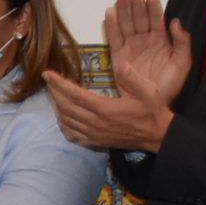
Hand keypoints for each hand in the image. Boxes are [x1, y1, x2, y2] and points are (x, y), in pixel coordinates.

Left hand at [44, 68, 174, 151]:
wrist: (158, 136)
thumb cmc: (152, 111)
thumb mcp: (148, 90)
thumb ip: (132, 77)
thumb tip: (120, 62)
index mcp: (105, 109)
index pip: (75, 94)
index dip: (59, 83)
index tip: (47, 74)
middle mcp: (95, 122)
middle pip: (65, 107)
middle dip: (54, 93)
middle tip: (48, 81)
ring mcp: (94, 134)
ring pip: (66, 121)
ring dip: (57, 107)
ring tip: (54, 95)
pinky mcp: (96, 141)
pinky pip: (72, 135)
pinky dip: (64, 125)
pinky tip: (63, 117)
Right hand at [104, 0, 191, 105]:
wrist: (153, 105)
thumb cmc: (169, 86)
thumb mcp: (183, 64)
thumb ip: (182, 42)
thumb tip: (175, 22)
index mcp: (161, 41)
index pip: (156, 18)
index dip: (153, 5)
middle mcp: (145, 41)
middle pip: (139, 18)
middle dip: (135, 3)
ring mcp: (131, 48)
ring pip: (126, 24)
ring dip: (123, 9)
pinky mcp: (118, 57)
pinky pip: (114, 38)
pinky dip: (111, 26)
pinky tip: (110, 13)